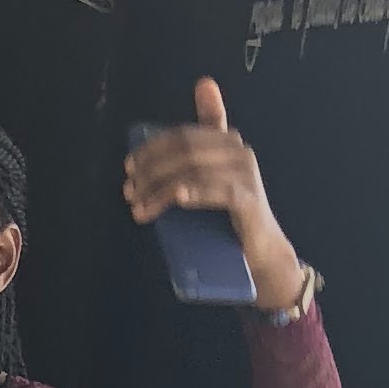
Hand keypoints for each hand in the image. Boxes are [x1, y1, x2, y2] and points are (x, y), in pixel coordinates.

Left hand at [122, 76, 304, 309]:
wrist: (259, 252)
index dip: (152, 148)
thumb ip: (185, 164)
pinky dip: (193, 192)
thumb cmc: (225, 219)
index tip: (129, 167)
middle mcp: (238, 151)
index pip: (182, 135)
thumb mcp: (202, 185)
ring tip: (139, 207)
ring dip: (160, 188)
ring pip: (193, 170)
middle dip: (151, 170)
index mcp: (226, 141)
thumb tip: (150, 155)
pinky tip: (176, 199)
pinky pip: (215, 190)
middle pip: (185, 150)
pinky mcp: (247, 198)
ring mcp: (245, 173)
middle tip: (129, 192)